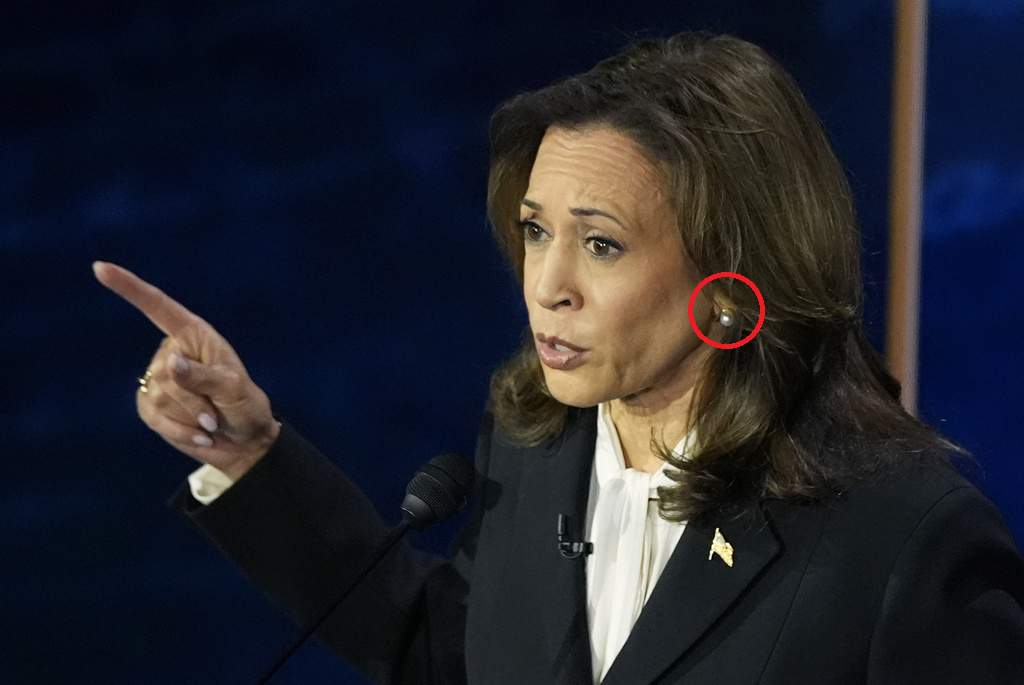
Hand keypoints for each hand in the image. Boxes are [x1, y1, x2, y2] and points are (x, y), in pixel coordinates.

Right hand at [93, 261, 279, 480]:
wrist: (243, 442)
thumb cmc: (245, 406)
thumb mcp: (235, 389)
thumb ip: (204, 376)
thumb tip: (169, 362)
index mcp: (193, 334)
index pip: (158, 307)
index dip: (129, 287)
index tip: (100, 268)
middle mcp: (171, 352)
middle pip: (166, 372)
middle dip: (195, 398)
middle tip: (217, 411)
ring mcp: (157, 379)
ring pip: (160, 396)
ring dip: (191, 415)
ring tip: (211, 421)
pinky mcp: (150, 406)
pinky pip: (155, 416)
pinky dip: (181, 430)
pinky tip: (200, 434)